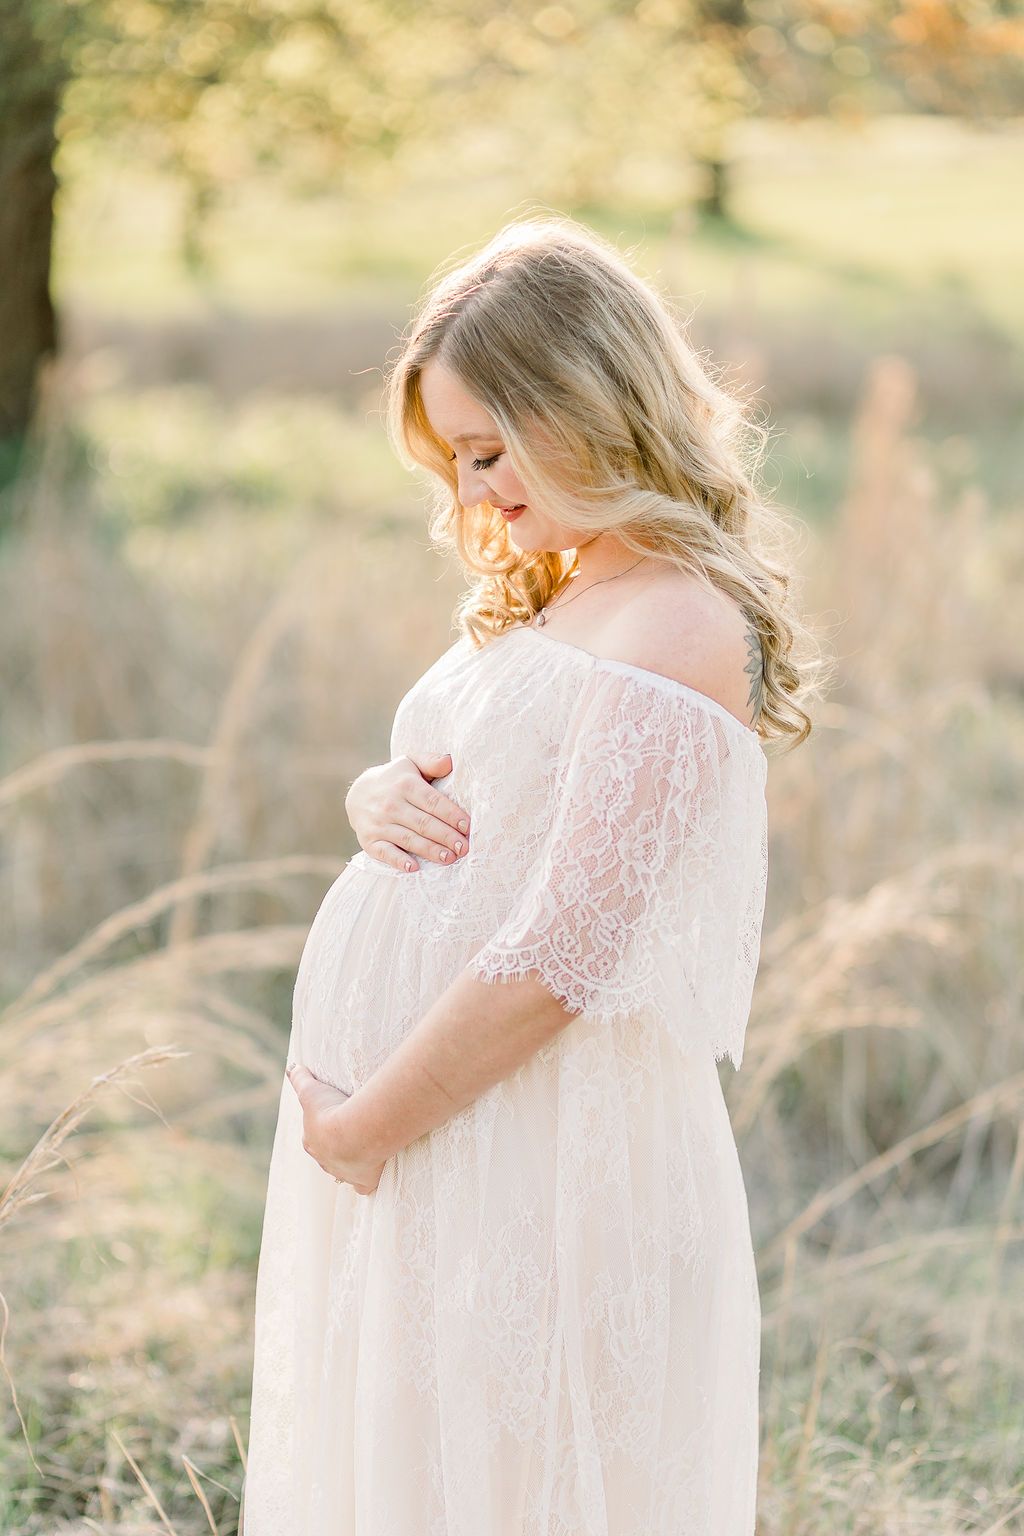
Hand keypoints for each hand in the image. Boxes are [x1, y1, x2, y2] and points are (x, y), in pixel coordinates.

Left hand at [286, 1064, 386, 1194]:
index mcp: (312, 1142)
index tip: (333, 1120)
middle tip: (351, 1134)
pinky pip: (363, 1186)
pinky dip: (366, 1182)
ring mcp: (344, 1174)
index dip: (322, 1129)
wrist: (356, 1133)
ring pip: (344, 1171)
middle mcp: (325, 1161)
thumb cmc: (332, 1111)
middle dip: (337, 1147)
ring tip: (364, 1150)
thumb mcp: (312, 1091)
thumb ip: (301, 1079)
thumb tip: (290, 1067)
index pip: (314, 1137)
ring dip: (352, 1162)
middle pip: (329, 1155)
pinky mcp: (363, 1182)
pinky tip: (373, 1174)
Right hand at [344, 752, 470, 872]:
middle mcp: (391, 805)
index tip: (467, 826)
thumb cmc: (396, 779)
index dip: (451, 815)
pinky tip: (414, 868)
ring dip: (430, 850)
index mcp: (405, 785)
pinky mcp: (370, 841)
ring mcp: (379, 824)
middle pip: (424, 823)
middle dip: (446, 836)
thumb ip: (432, 762)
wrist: (358, 794)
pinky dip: (398, 861)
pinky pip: (385, 853)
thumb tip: (451, 761)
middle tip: (464, 847)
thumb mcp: (411, 763)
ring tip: (450, 858)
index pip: (432, 802)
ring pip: (408, 839)